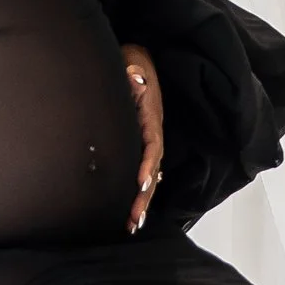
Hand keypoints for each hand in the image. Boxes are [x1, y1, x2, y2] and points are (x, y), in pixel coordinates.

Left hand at [122, 44, 163, 234]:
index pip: (153, 144)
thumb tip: (136, 79)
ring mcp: (149, 138)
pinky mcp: (141, 142)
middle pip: (153, 168)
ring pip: (150, 174)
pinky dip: (139, 191)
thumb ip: (133, 71)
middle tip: (134, 219)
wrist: (136, 59)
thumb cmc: (132, 61)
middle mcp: (153, 131)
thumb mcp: (132, 61)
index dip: (148, 164)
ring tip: (132, 224)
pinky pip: (143, 170)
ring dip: (142, 199)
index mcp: (151, 115)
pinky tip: (131, 210)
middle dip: (145, 195)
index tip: (140, 183)